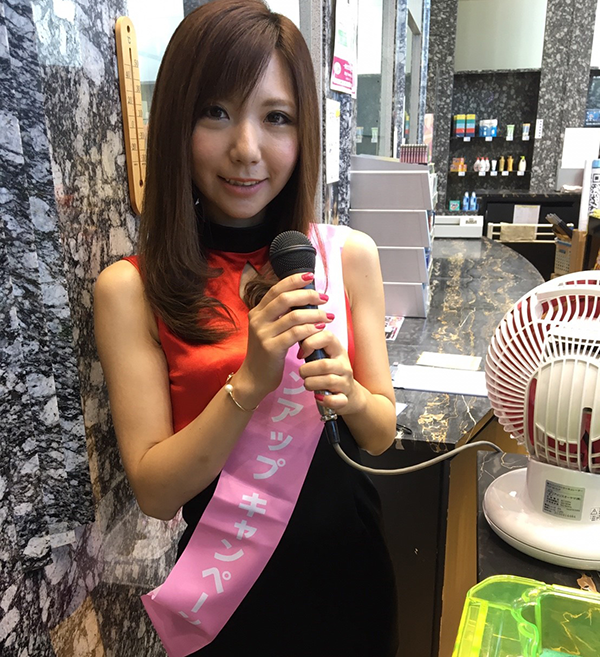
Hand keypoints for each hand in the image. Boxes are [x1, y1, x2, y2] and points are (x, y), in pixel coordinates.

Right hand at [237, 273, 332, 402]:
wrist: (254, 378)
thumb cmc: (267, 353)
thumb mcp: (270, 330)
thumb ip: (281, 315)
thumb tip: (303, 298)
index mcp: (257, 312)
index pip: (276, 289)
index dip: (294, 280)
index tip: (311, 276)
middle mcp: (258, 320)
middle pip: (285, 298)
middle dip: (308, 295)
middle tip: (324, 298)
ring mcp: (263, 334)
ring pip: (294, 316)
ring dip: (315, 314)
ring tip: (328, 316)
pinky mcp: (271, 348)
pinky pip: (296, 334)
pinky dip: (311, 329)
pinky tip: (321, 328)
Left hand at [298, 330, 366, 416]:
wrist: (350, 394)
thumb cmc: (330, 373)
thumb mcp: (324, 356)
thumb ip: (312, 346)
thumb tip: (294, 334)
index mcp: (337, 350)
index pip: (327, 336)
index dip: (310, 342)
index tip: (300, 353)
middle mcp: (343, 364)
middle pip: (324, 364)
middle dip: (307, 370)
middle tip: (302, 373)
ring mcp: (346, 382)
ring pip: (328, 381)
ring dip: (311, 384)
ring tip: (307, 384)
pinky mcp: (345, 398)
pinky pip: (335, 400)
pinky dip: (324, 400)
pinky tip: (318, 397)